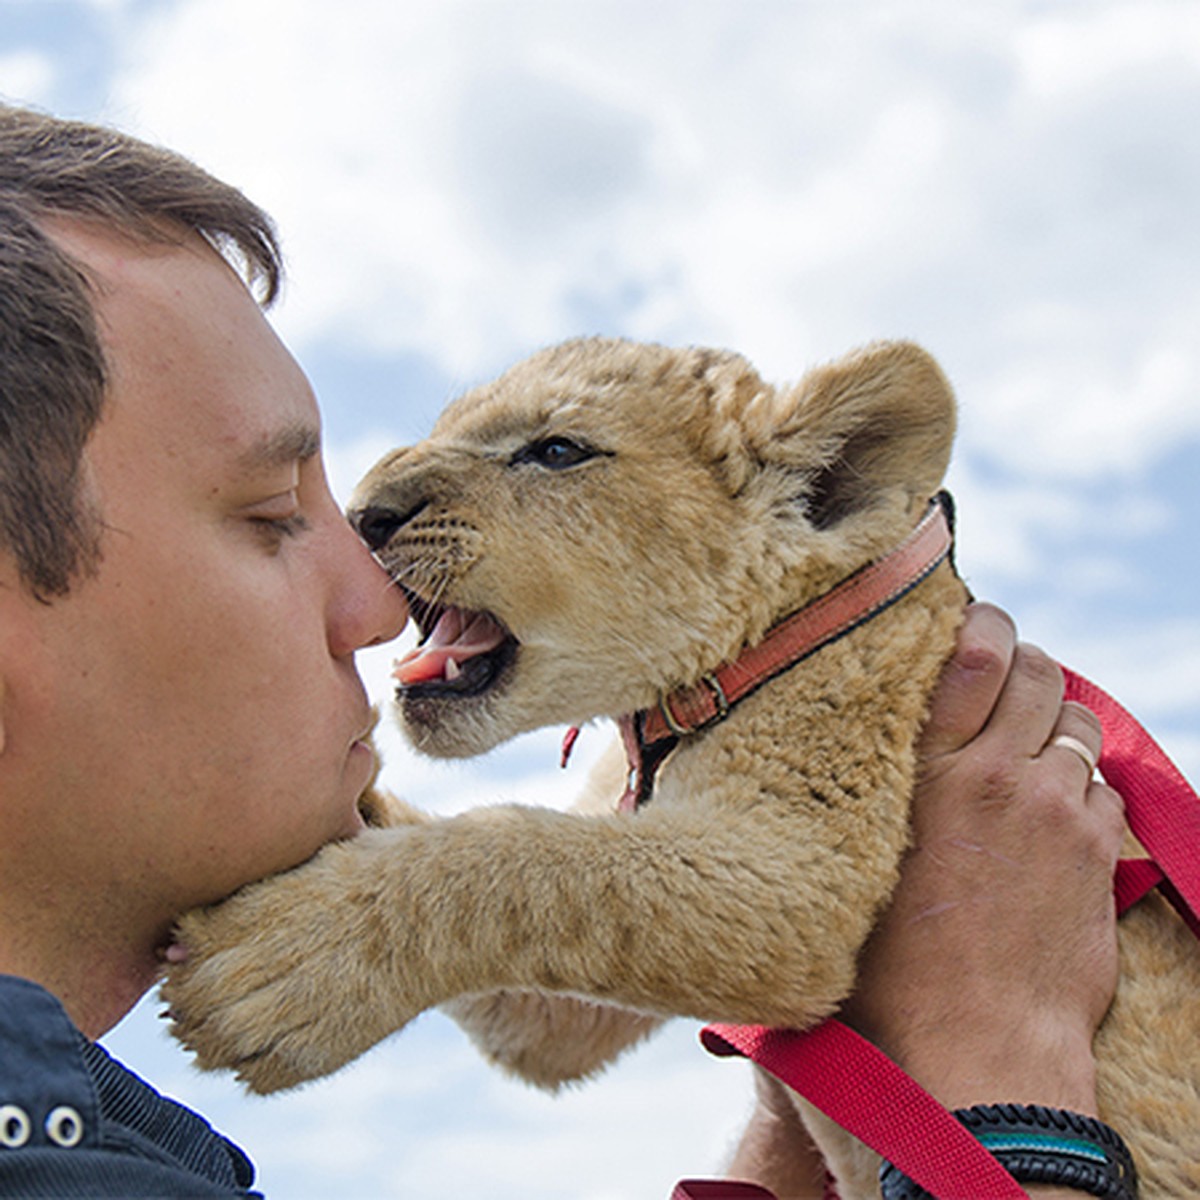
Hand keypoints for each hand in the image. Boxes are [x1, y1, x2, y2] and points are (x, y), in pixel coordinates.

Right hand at [843, 603, 1125, 1112]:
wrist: (978, 1042)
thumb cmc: (895, 964)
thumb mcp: (860, 860)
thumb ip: (877, 793)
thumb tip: (883, 752)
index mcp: (930, 771)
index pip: (975, 654)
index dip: (982, 620)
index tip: (974, 619)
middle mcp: (1000, 775)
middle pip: (1038, 670)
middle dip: (1025, 661)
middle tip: (1003, 679)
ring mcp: (1058, 811)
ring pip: (1079, 721)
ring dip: (1057, 719)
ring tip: (1032, 743)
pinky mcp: (1098, 852)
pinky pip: (1103, 784)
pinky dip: (1082, 782)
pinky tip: (1055, 808)